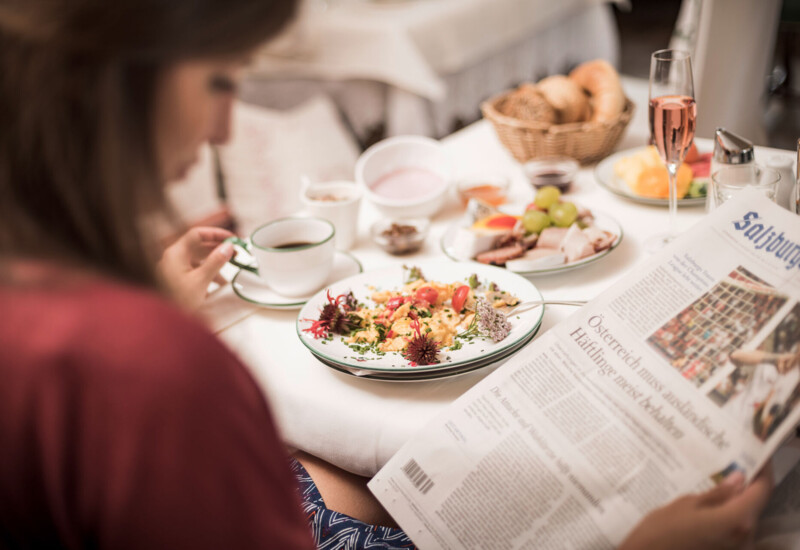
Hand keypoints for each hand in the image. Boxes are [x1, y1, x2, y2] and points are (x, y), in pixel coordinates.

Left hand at [157, 226, 234, 310]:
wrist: (162, 324)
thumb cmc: (178, 301)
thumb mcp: (201, 280)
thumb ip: (215, 261)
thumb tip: (228, 246)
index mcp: (176, 253)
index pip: (197, 234)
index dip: (216, 234)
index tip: (232, 239)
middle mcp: (173, 258)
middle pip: (198, 246)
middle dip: (218, 249)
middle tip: (236, 253)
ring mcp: (173, 269)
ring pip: (197, 259)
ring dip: (214, 264)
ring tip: (230, 270)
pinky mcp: (176, 279)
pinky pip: (194, 270)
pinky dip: (207, 273)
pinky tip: (218, 285)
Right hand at [620, 464, 772, 549]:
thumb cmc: (663, 529)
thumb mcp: (687, 504)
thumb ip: (717, 493)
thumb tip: (738, 478)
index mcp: (735, 520)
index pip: (760, 491)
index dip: (761, 471)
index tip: (754, 454)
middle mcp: (742, 536)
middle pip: (754, 504)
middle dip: (746, 484)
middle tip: (732, 462)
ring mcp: (735, 546)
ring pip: (744, 516)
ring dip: (736, 498)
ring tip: (719, 478)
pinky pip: (736, 527)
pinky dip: (729, 512)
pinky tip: (712, 501)